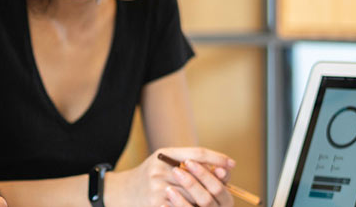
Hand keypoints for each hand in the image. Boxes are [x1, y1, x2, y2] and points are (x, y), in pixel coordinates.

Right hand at [109, 147, 234, 206]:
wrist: (124, 192)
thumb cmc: (151, 174)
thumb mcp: (165, 160)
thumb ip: (189, 161)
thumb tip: (220, 167)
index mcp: (163, 155)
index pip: (196, 154)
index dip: (216, 158)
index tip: (231, 163)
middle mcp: (159, 170)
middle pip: (197, 175)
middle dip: (214, 179)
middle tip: (227, 180)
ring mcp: (157, 189)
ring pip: (193, 194)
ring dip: (207, 196)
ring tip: (216, 195)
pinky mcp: (157, 205)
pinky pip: (182, 206)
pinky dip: (193, 206)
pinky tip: (200, 205)